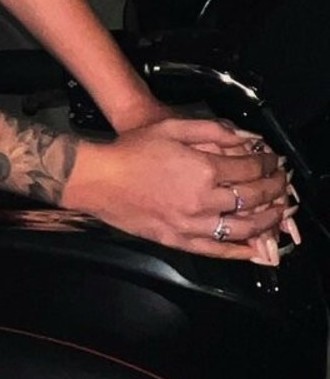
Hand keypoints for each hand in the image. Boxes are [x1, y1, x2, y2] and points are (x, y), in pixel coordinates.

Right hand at [64, 117, 288, 261]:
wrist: (97, 180)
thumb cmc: (130, 151)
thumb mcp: (170, 128)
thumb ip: (210, 129)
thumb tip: (242, 137)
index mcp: (202, 169)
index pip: (249, 168)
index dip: (267, 164)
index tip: (273, 162)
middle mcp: (202, 199)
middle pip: (252, 198)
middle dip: (274, 190)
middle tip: (281, 185)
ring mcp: (191, 223)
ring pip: (243, 228)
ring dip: (266, 221)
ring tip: (276, 214)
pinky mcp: (178, 240)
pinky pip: (218, 250)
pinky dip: (241, 251)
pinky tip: (255, 247)